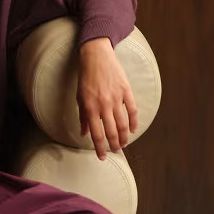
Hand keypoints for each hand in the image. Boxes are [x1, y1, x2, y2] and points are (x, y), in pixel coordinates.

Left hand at [76, 38, 137, 159]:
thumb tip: (84, 134)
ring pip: (123, 124)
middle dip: (114, 145)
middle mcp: (104, 105)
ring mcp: (116, 98)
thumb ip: (83, 117)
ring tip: (123, 144)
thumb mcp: (79, 98)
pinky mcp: (126, 91)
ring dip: (124, 137)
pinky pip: (132, 110)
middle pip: (112, 132)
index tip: (102, 156)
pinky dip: (133, 122)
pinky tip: (132, 130)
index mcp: (90, 108)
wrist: (96, 57)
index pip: (96, 134)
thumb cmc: (85, 78)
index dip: (100, 148)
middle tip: (115, 152)